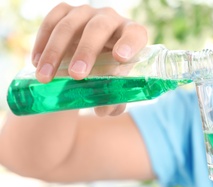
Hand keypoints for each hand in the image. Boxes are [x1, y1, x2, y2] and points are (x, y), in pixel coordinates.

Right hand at [32, 3, 147, 115]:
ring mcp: (87, 13)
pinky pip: (51, 21)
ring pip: (70, 26)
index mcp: (131, 36)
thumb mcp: (114, 88)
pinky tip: (37, 63)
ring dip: (56, 52)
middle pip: (99, 29)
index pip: (135, 35)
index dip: (129, 44)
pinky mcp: (65, 11)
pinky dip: (42, 42)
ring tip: (46, 77)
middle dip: (86, 51)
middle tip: (77, 75)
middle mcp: (111, 20)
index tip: (120, 58)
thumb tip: (104, 109)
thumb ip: (113, 101)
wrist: (87, 62)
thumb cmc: (107, 76)